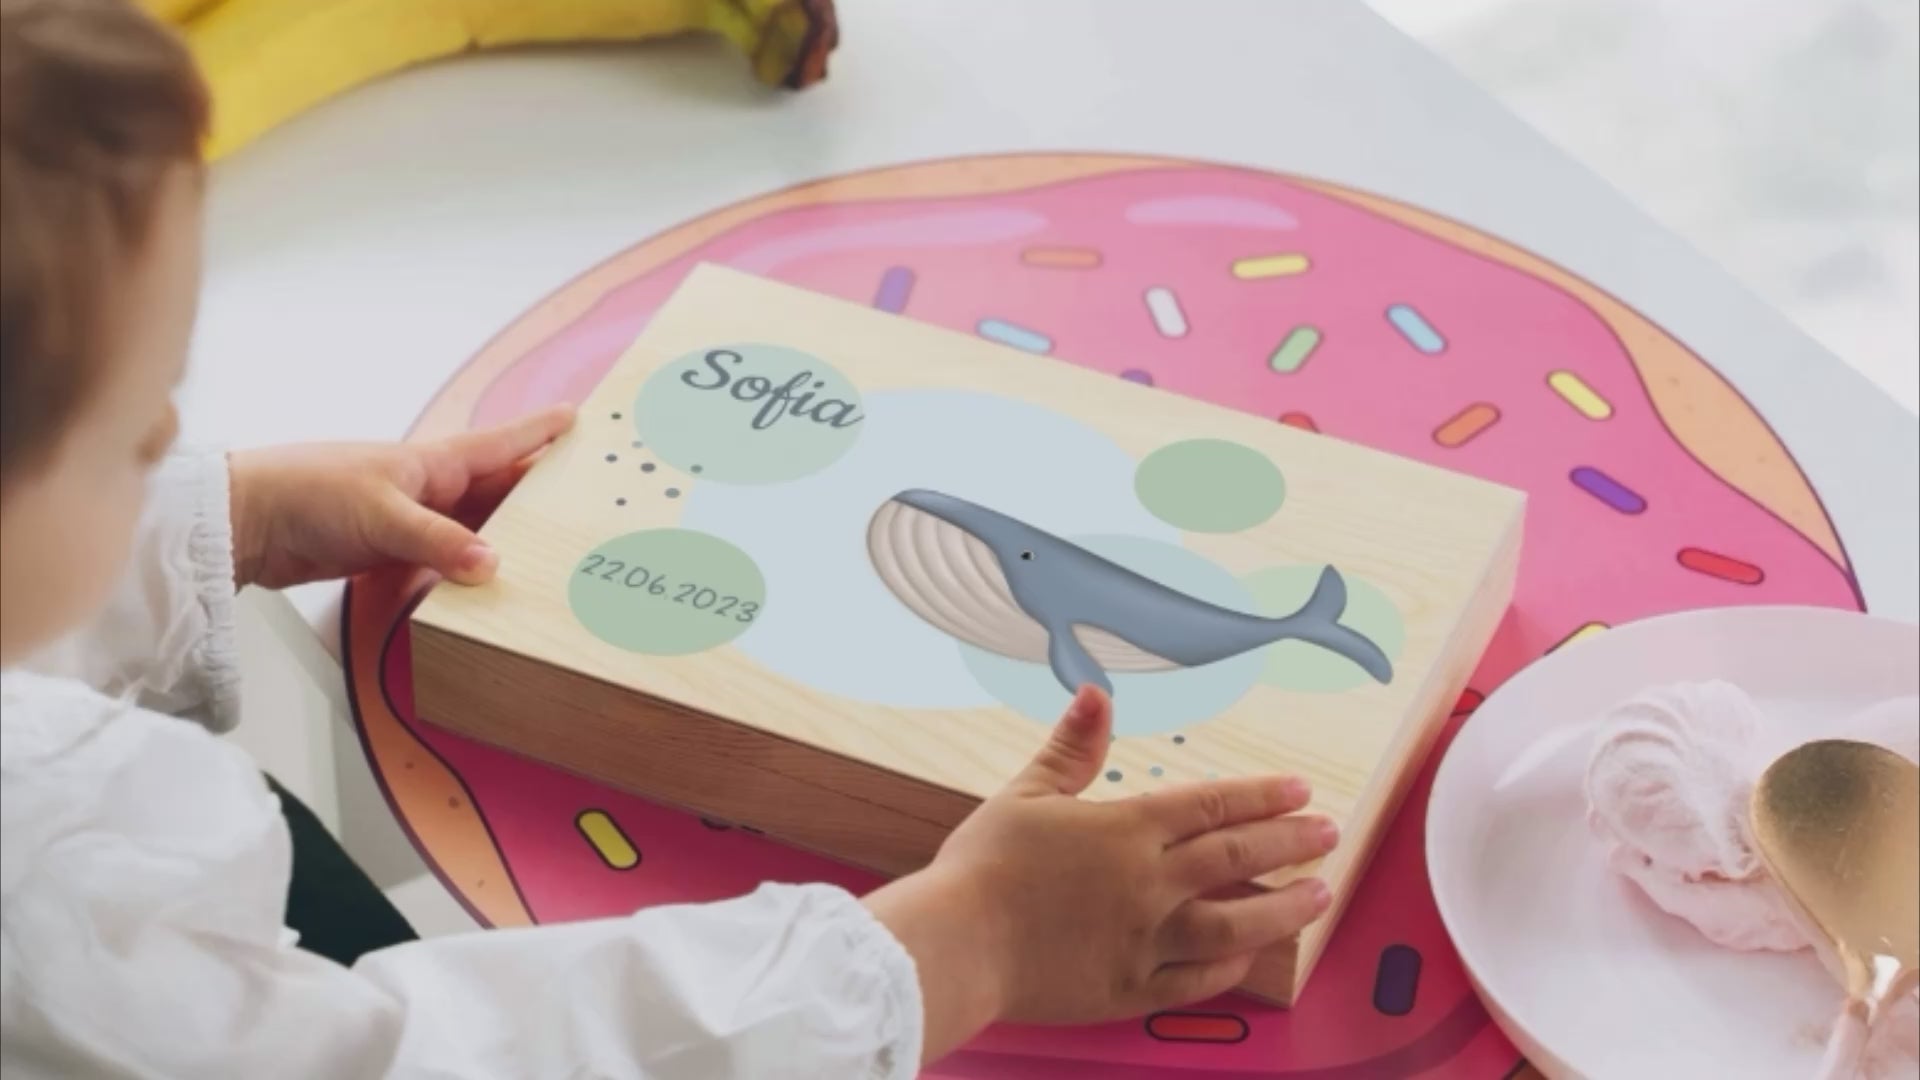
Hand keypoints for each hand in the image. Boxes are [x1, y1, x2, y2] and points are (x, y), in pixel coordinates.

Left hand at [227, 406, 574, 589]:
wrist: (246, 521)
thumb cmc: (309, 491)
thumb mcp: (383, 514)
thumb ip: (438, 540)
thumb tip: (493, 563)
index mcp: (434, 462)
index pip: (500, 444)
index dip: (539, 431)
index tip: (577, 417)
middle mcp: (430, 488)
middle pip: (498, 491)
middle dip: (537, 493)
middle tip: (585, 501)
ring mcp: (413, 521)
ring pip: (476, 528)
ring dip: (507, 539)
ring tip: (553, 551)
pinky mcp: (393, 552)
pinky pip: (447, 560)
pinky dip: (469, 571)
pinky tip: (491, 586)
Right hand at [864, 687, 1336, 1062]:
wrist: (956, 945)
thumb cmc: (983, 867)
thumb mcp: (1026, 793)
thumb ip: (1071, 748)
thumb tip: (1097, 694)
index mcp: (1125, 830)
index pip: (1211, 805)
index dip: (1261, 795)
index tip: (1299, 790)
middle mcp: (1149, 884)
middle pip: (1236, 858)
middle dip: (1291, 841)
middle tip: (1330, 832)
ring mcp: (1145, 940)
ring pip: (1234, 924)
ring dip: (1283, 907)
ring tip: (1319, 893)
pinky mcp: (1130, 988)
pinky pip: (1196, 979)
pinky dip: (1230, 965)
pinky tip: (1250, 954)